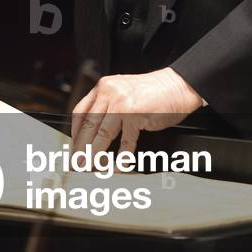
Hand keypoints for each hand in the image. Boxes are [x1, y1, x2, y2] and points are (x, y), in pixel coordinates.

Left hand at [71, 67, 203, 154]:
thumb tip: (93, 131)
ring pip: (102, 133)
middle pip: (88, 124)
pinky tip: (117, 166)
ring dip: (95, 154)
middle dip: (81, 147)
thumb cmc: (153, 91)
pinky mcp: (136, 115)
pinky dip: (121, 157)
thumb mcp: (123, 91)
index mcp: (104, 87)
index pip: (81, 112)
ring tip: (90, 166)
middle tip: (77, 162)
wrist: (177, 85)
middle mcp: (110, 93)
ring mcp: (123, 103)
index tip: (74, 146)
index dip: (75, 132)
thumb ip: (108, 105)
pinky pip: (125, 141)